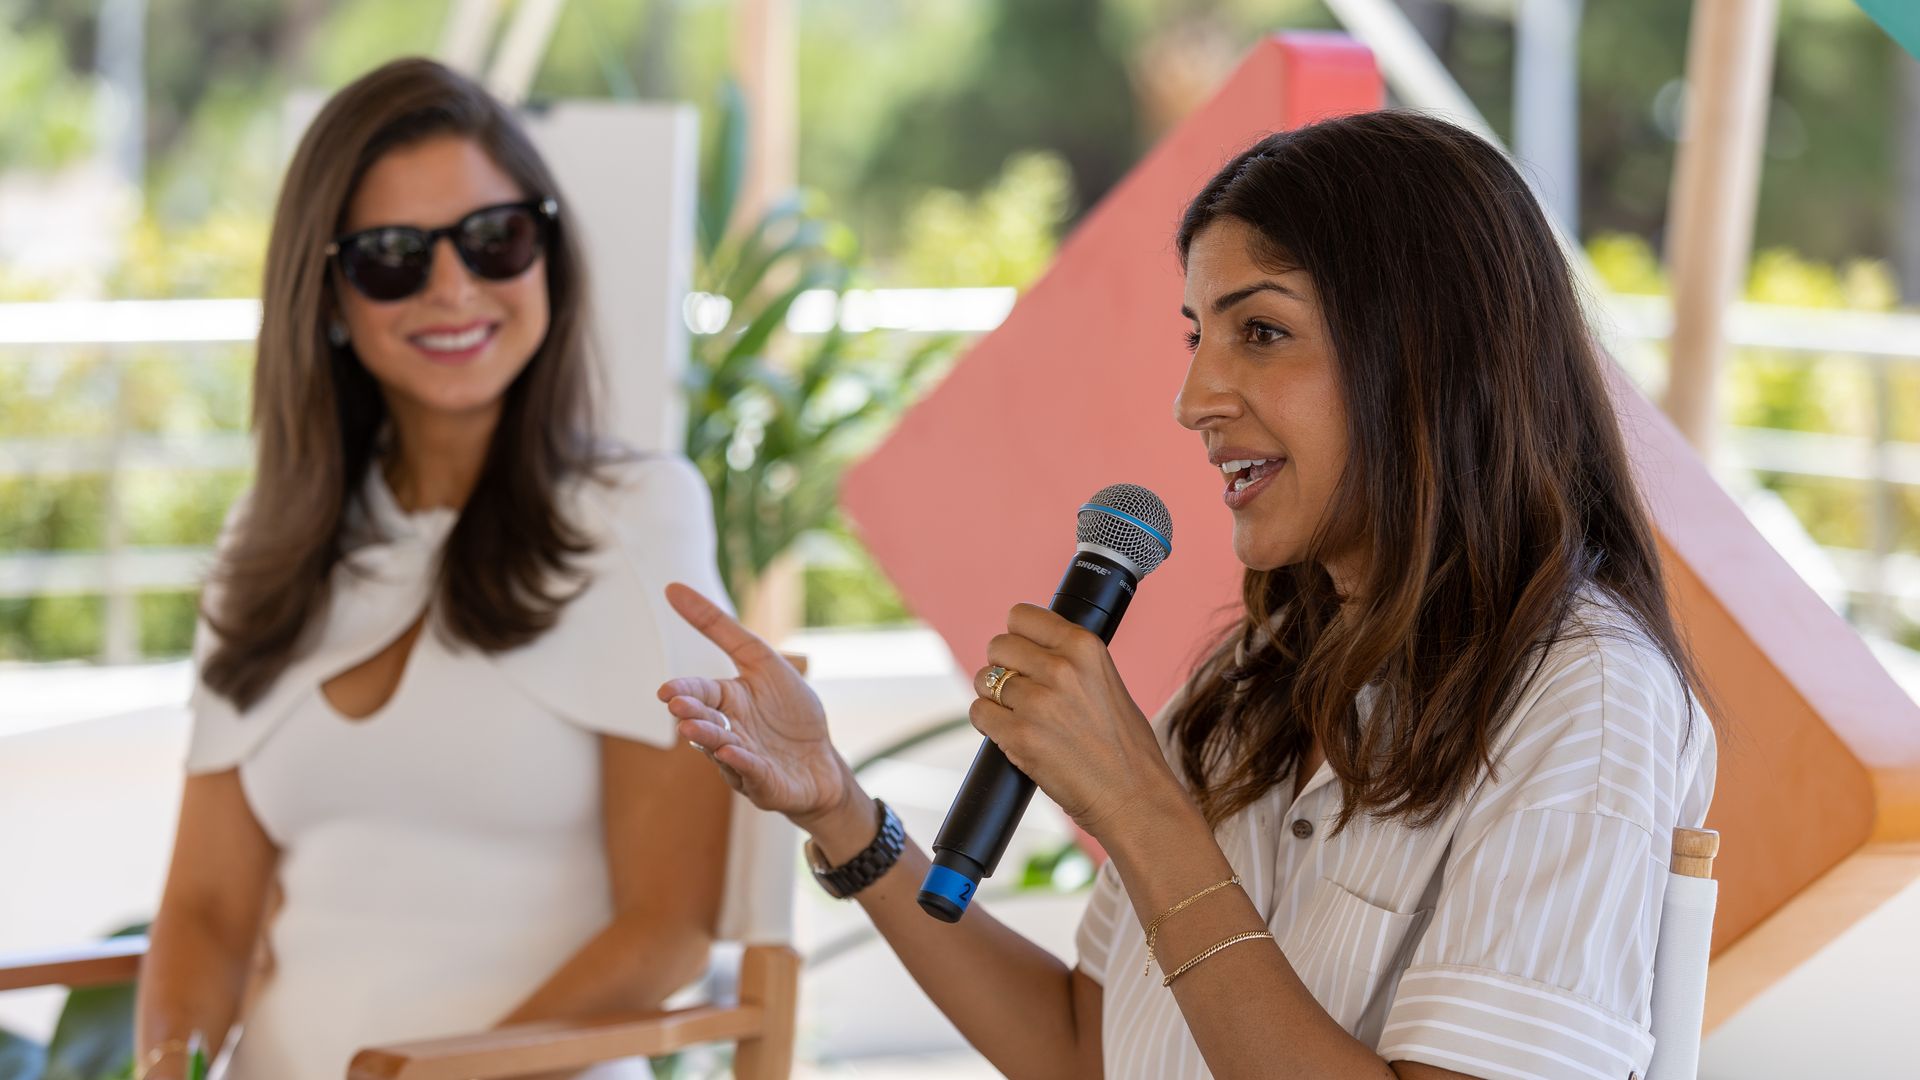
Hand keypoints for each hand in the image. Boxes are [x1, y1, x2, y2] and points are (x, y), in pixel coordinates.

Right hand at [657, 584, 858, 831]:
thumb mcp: (762, 661)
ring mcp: (743, 761)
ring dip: (707, 738)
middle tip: (676, 705)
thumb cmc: (791, 713)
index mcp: (728, 702)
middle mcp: (728, 732)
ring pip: (720, 748)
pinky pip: (752, 772)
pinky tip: (731, 750)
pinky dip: (741, 762)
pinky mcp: (765, 784)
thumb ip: (721, 629)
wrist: (822, 763)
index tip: (666, 689)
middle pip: (704, 720)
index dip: (683, 690)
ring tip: (692, 728)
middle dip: (691, 714)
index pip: (700, 692)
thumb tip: (673, 588)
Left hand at [971, 604, 1187, 841]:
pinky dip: (988, 724)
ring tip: (1019, 716)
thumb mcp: (1107, 682)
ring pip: (984, 680)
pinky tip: (1010, 735)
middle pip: (998, 646)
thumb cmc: (1125, 747)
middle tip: (1020, 691)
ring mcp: (1038, 703)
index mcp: (1085, 647)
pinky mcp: (1020, 736)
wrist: (1133, 797)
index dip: (1017, 636)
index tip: (1022, 653)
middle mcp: (1060, 668)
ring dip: (994, 697)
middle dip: (1003, 667)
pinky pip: (979, 713)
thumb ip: (1072, 661)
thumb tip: (1030, 649)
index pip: (1021, 616)